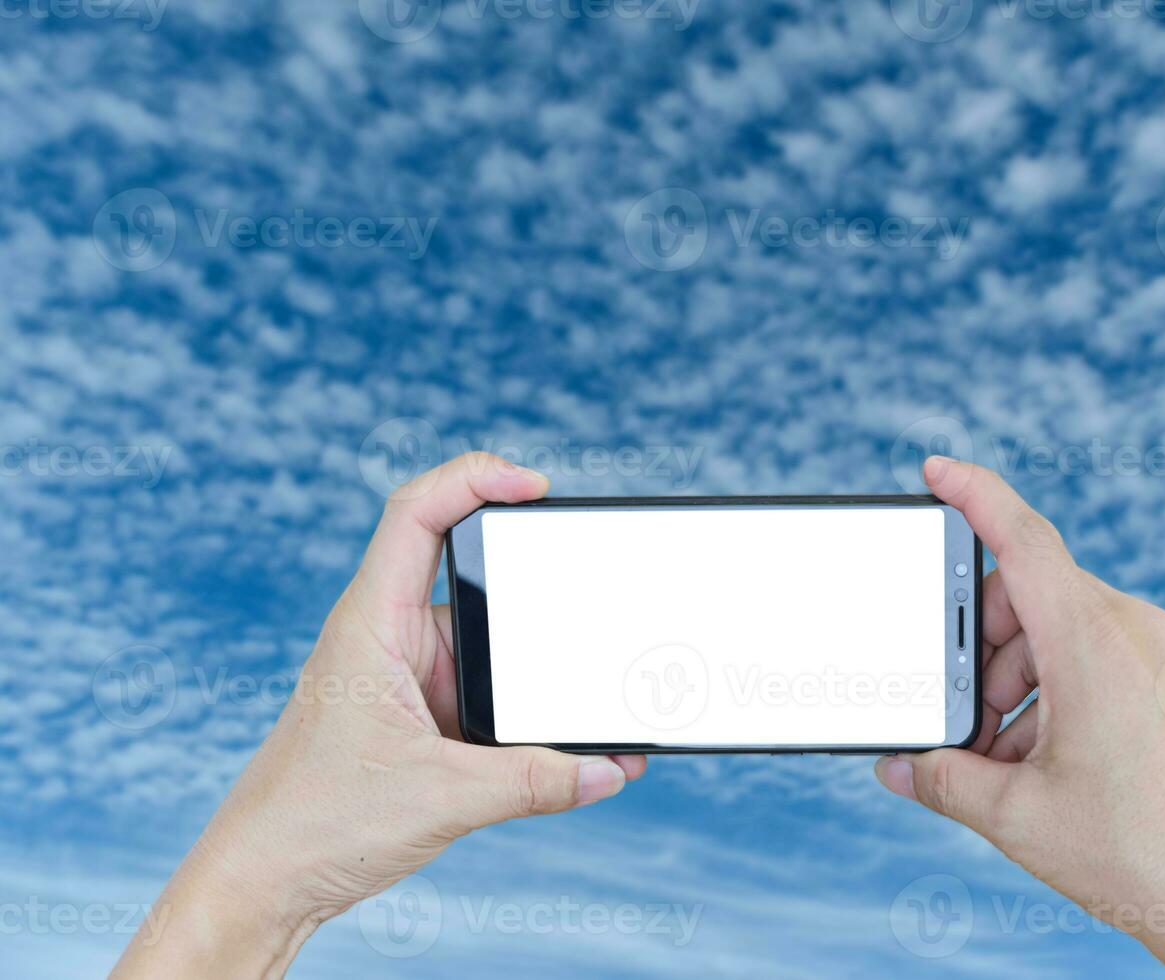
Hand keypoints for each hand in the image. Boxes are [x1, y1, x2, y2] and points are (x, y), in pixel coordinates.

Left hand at [113, 453, 645, 978]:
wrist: (264, 883)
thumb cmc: (315, 825)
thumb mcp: (443, 799)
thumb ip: (534, 782)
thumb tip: (610, 770)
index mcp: (373, 624)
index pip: (416, 514)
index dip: (475, 478)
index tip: (537, 487)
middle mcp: (390, 637)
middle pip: (474, 579)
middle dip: (539, 594)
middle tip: (595, 605)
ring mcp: (407, 677)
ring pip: (489, 647)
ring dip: (537, 672)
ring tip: (591, 704)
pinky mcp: (420, 716)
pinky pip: (485, 694)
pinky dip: (526, 714)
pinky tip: (567, 747)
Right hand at [875, 457, 1164, 978]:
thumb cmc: (1137, 853)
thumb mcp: (1014, 814)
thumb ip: (941, 777)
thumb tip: (897, 765)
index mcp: (1093, 640)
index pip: (1024, 538)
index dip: (974, 495)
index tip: (935, 470)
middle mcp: (1132, 630)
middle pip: (1027, 594)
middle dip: (978, 644)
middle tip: (954, 712)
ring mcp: (1157, 653)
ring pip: (1056, 629)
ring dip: (1012, 678)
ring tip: (995, 757)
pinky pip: (1091, 656)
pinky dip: (1050, 690)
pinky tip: (1032, 759)